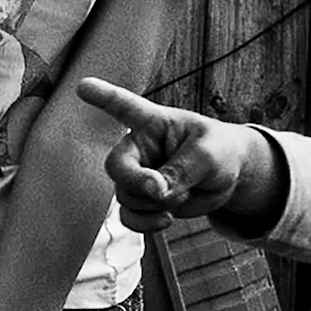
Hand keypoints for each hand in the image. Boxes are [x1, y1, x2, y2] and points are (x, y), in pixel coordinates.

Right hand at [77, 77, 269, 230]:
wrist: (228, 176)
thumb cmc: (218, 151)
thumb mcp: (208, 155)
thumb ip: (180, 170)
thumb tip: (156, 193)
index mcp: (153, 123)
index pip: (123, 106)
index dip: (102, 97)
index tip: (83, 86)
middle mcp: (139, 148)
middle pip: (117, 167)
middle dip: (138, 183)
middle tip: (162, 191)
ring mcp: (139, 175)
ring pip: (125, 196)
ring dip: (152, 205)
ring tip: (181, 195)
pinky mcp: (143, 200)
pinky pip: (130, 216)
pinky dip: (146, 223)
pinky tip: (165, 219)